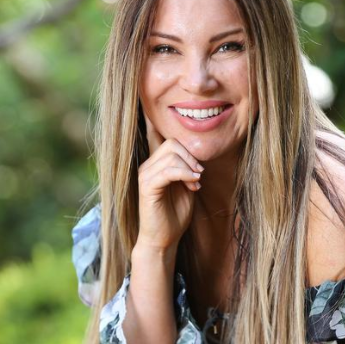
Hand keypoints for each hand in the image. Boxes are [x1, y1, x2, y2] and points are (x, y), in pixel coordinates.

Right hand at [136, 110, 202, 251]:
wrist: (164, 239)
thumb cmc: (175, 213)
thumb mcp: (187, 185)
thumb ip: (189, 167)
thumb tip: (198, 154)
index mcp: (156, 161)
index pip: (156, 132)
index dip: (158, 118)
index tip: (164, 103)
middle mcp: (147, 164)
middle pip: (172, 142)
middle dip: (191, 155)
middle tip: (199, 174)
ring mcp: (145, 174)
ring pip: (171, 154)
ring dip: (190, 167)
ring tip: (196, 183)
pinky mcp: (147, 187)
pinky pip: (168, 170)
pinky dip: (184, 174)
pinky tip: (193, 184)